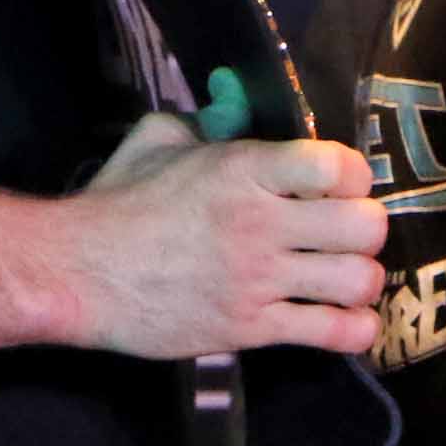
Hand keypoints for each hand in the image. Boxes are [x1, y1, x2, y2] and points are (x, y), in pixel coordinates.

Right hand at [65, 114, 385, 358]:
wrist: (78, 273)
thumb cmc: (117, 202)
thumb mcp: (157, 139)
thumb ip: (204, 122)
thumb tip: (232, 111)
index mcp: (243, 170)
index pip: (337, 166)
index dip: (353, 175)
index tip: (340, 185)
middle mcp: (260, 224)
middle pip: (364, 226)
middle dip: (367, 228)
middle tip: (348, 233)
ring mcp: (257, 281)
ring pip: (357, 281)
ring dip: (363, 279)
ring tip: (346, 277)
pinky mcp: (249, 329)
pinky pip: (330, 334)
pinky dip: (354, 330)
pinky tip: (350, 321)